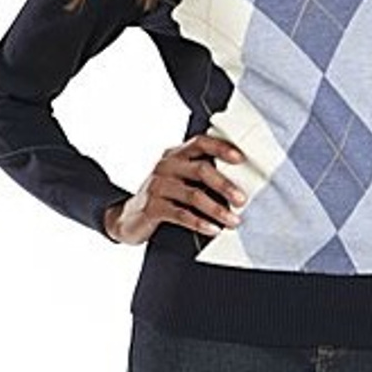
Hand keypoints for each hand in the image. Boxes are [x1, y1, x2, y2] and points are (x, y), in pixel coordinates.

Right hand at [103, 134, 246, 244]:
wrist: (129, 216)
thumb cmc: (163, 195)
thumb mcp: (179, 178)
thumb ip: (200, 174)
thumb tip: (238, 183)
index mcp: (176, 154)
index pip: (201, 142)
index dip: (221, 148)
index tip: (241, 158)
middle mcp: (166, 165)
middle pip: (201, 170)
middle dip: (225, 185)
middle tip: (242, 199)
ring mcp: (158, 185)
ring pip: (194, 195)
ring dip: (217, 209)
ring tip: (233, 220)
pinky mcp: (152, 206)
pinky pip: (181, 214)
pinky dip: (200, 223)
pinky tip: (213, 229)